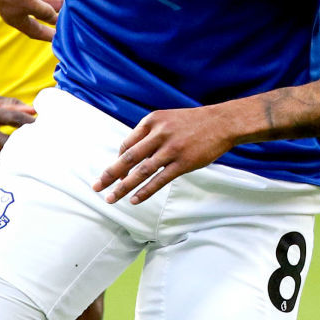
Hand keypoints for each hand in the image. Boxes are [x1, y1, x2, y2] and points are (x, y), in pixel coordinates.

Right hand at [0, 0, 64, 41]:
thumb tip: (55, 19)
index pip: (34, 30)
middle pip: (39, 7)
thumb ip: (45, 12)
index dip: (48, 35)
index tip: (61, 39)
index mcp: (14, 17)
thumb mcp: (31, 5)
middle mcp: (14, 3)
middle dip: (56, 7)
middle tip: (73, 6)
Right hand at [0, 93, 35, 177]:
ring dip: (11, 162)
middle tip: (38, 151)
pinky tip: (4, 175)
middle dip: (24, 146)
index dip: (30, 126)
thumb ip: (8, 105)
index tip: (44, 132)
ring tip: (25, 163)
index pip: (13, 118)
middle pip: (7, 141)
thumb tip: (34, 110)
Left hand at [94, 104, 242, 204]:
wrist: (222, 122)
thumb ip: (150, 134)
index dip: (119, 161)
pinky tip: (135, 200)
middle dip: (110, 174)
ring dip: (124, 187)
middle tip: (96, 187)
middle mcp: (159, 134)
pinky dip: (145, 191)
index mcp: (152, 120)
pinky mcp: (183, 162)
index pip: (127, 144)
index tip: (115, 174)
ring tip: (111, 199)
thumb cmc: (193, 123)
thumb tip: (131, 155)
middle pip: (128, 157)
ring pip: (141, 171)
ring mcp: (171, 149)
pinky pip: (160, 179)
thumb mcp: (167, 119)